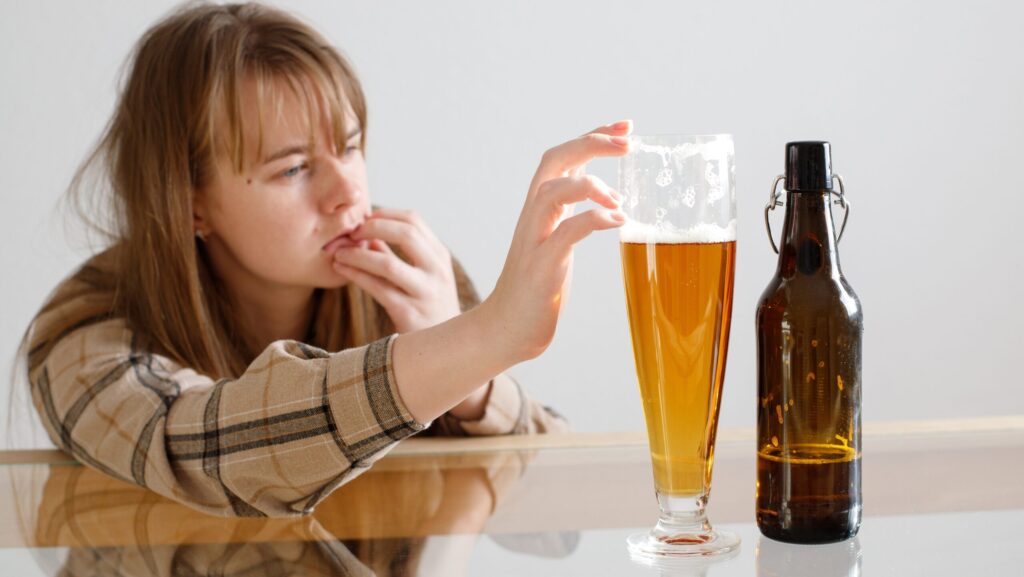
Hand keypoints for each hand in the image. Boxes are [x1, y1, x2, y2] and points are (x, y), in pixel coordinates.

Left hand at [332, 208, 460, 333]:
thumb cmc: (429, 309)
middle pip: (406, 233)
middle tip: (350, 232)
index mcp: (439, 257)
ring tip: (338, 252)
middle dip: (372, 227)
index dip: (385, 215)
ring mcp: (425, 293)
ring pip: (387, 263)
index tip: (364, 220)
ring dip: (357, 254)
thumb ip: (396, 255)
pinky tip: (341, 269)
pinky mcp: (409, 314)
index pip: (414, 220)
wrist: (448, 349)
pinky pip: (377, 288)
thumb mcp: (421, 277)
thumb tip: (367, 234)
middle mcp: (436, 271)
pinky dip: (355, 274)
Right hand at [480, 120, 630, 363]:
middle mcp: (534, 216)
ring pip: (553, 190)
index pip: (564, 156)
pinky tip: (616, 222)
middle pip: (555, 159)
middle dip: (591, 143)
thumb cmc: (538, 287)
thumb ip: (574, 216)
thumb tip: (608, 201)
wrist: (506, 329)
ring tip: (619, 199)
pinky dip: (593, 221)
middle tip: (627, 143)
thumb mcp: (558, 241)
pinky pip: (566, 233)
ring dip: (590, 185)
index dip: (594, 136)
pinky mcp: (541, 267)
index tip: (626, 127)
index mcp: (541, 208)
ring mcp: (535, 240)